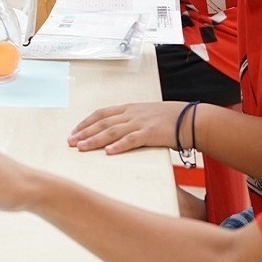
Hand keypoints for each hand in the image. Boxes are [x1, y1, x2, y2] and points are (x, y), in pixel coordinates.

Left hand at [68, 102, 182, 153]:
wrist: (191, 119)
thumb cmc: (171, 118)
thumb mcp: (147, 115)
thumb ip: (132, 121)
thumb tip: (119, 132)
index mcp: (130, 108)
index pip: (102, 114)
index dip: (86, 122)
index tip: (74, 131)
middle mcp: (132, 114)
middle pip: (102, 123)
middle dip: (84, 132)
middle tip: (70, 142)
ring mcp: (140, 123)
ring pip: (112, 131)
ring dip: (94, 140)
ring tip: (81, 147)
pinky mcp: (150, 133)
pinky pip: (131, 140)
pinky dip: (119, 146)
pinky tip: (108, 152)